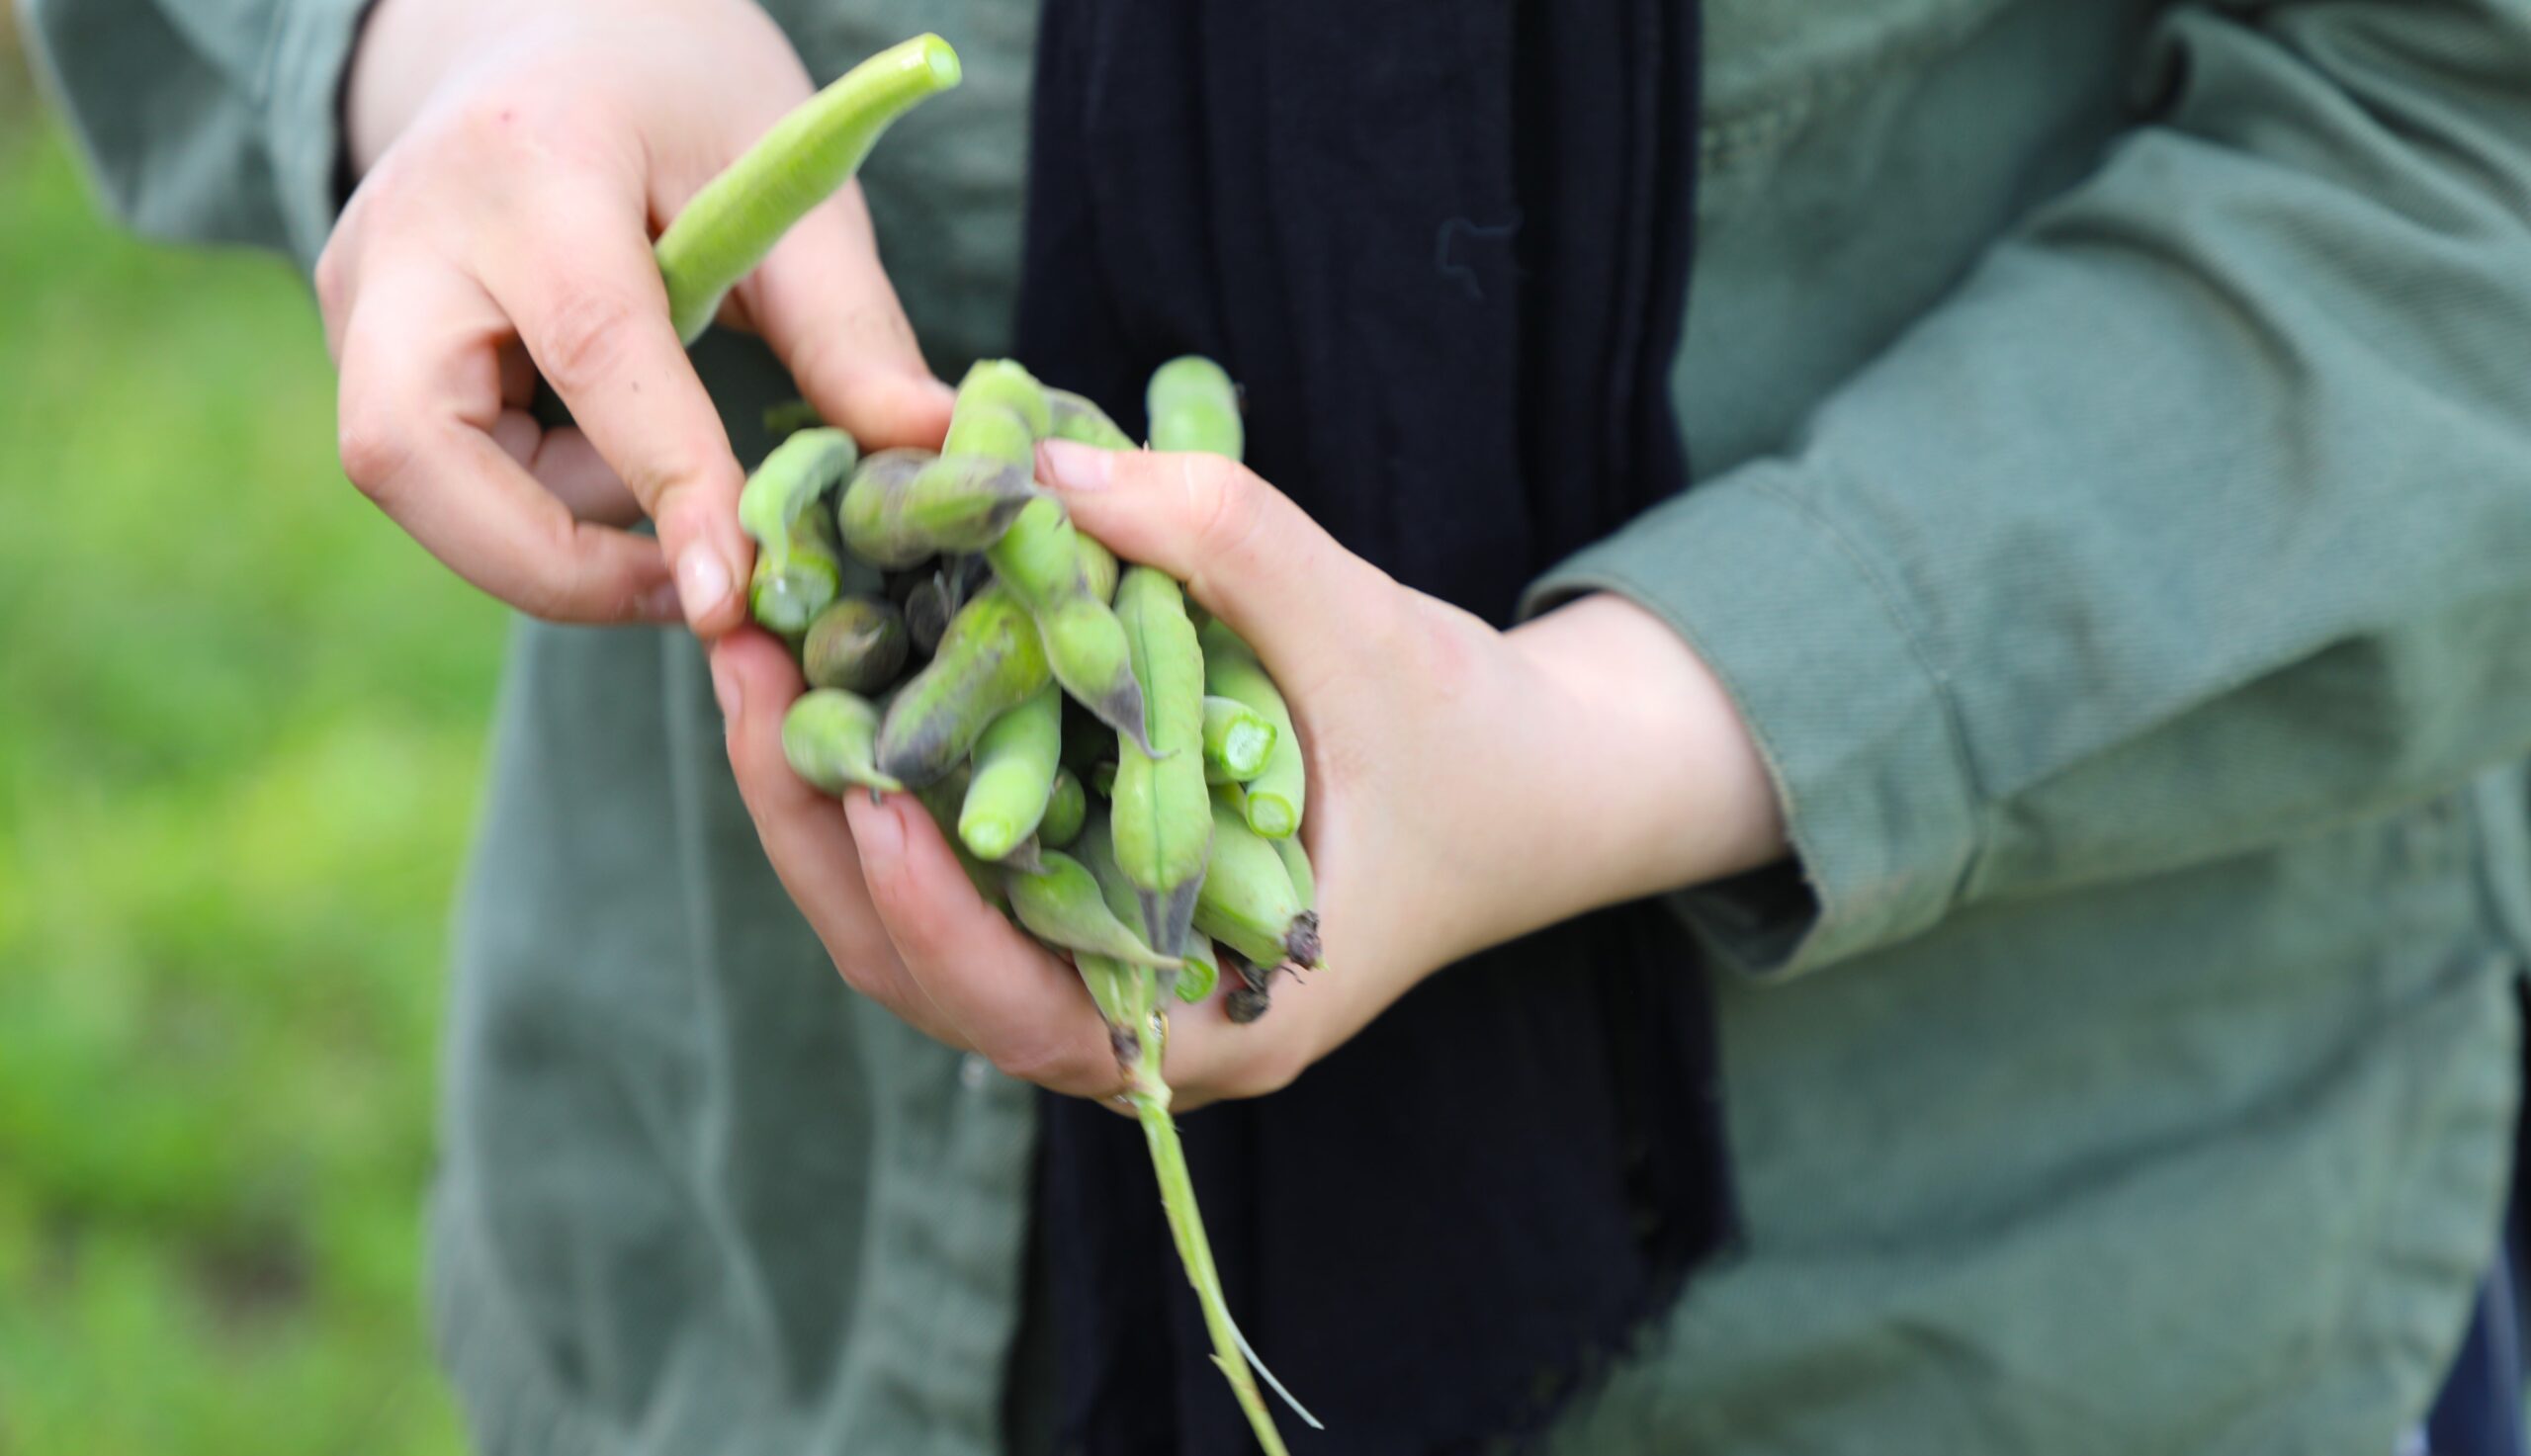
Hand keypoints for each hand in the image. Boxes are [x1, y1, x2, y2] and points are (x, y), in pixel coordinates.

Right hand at [319, 0, 952, 628]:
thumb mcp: (789, 176)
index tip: (733, 590)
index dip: (665, 480)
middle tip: (690, 596)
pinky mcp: (355, 338)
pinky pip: (429, 470)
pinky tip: (605, 459)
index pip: (594, 347)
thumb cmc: (685, 97)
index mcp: (535, 161)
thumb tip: (930, 452)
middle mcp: (409, 230)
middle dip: (550, 562)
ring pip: (410, 477)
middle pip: (411, 448)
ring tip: (660, 490)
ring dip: (545, 534)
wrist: (554, 30)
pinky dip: (528, 506)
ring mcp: (359, 289)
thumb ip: (848, 325)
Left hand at [712, 442, 1784, 1106]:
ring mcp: (1096, 964)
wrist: (1540, 781)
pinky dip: (886, 769)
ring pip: (914, 921)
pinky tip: (833, 664)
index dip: (929, 919)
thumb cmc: (1470, 738)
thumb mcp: (1371, 629)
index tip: (859, 795)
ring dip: (823, 794)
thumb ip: (1225, 541)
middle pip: (924, 970)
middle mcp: (1133, 1021)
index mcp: (1212, 1021)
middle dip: (818, 828)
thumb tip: (1038, 467)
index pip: (1026, 1014)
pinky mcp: (1079, 894)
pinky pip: (952, 858)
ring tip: (751, 651)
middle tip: (740, 669)